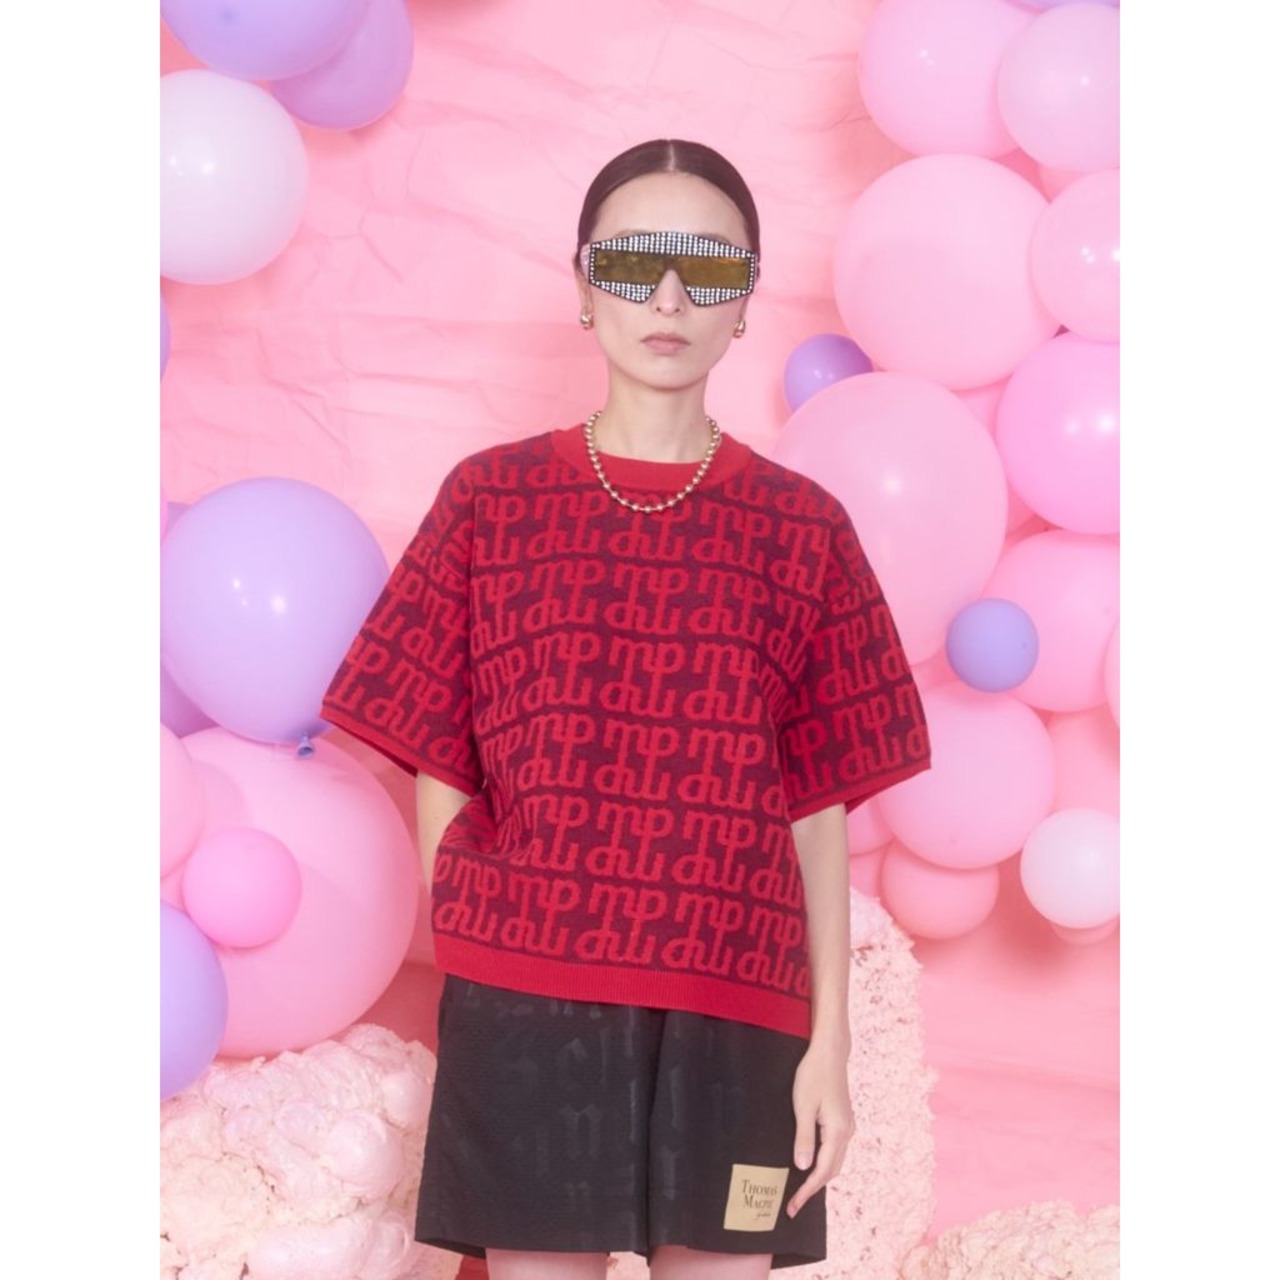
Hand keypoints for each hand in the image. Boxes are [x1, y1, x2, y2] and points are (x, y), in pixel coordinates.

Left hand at [786, 1033, 853, 1218]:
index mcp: (838, 1131)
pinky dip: (824, 1163)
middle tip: (793, 1204)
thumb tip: (802, 1167)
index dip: (807, 1190)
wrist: (829, 1053)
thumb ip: (803, 1138)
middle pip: (832, 1170)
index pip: (822, 1171)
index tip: (793, 1206)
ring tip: (800, 1189)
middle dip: (813, 1189)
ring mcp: (847, 1126)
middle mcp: (847, 1132)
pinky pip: (835, 1150)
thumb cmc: (813, 1075)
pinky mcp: (843, 1120)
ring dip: (819, 1177)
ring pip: (835, 1161)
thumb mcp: (803, 1106)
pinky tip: (811, 1164)